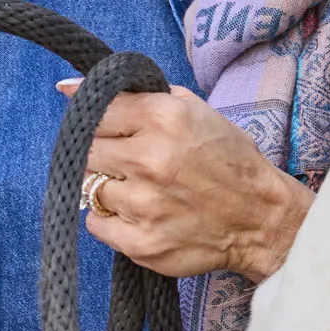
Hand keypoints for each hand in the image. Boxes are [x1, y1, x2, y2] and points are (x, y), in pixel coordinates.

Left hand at [62, 82, 311, 283]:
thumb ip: (135, 95)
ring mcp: (143, 204)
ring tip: (142, 190)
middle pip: (87, 150)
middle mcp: (150, 158)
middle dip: (103, 154)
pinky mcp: (141, 243)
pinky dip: (110, 218)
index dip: (97, 120)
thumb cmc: (227, 160)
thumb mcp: (192, 110)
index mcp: (163, 117)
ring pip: (90, 187)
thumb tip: (69, 88)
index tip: (102, 128)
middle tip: (129, 162)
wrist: (260, 218)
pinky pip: (95, 224)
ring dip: (109, 187)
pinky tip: (139, 214)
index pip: (96, 111)